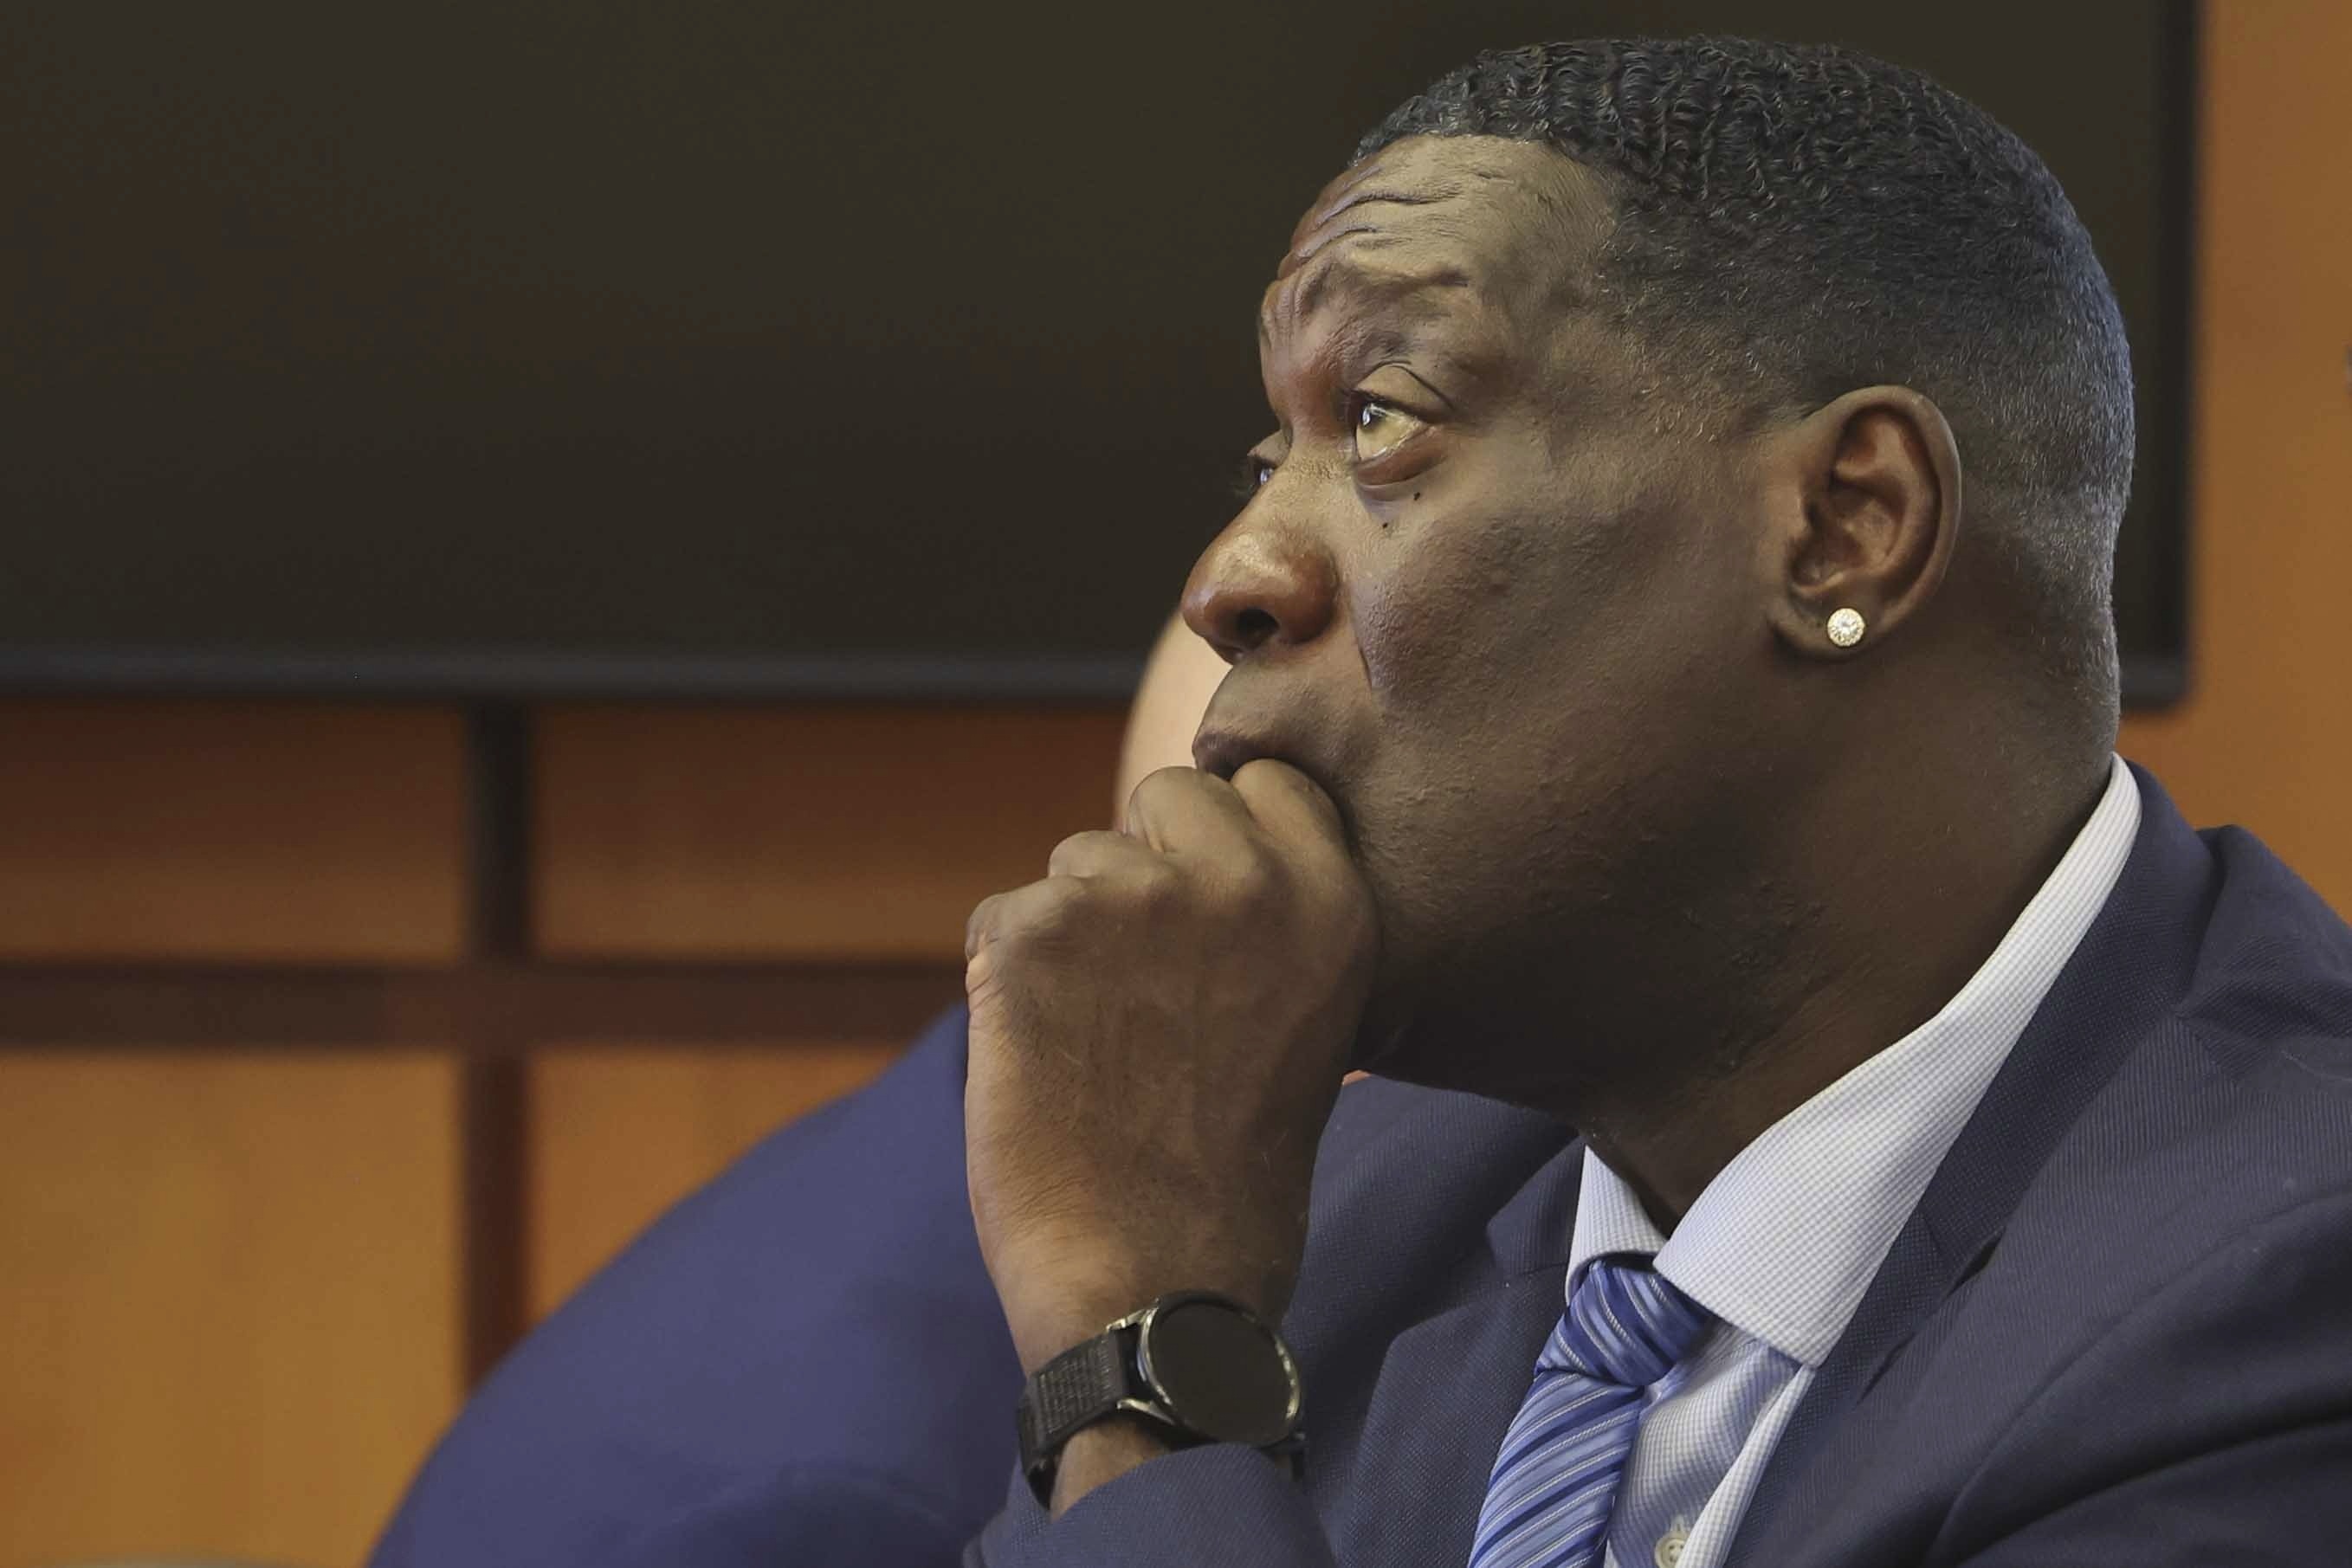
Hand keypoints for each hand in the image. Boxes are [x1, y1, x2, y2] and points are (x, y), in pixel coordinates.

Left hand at [964, 760, 1377, 1379]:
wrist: (1153, 1288)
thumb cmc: (1230, 1178)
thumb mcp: (1306, 1024)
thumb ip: (1269, 924)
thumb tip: (1193, 848)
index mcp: (1331, 904)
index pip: (1268, 781)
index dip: (1223, 832)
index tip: (1206, 890)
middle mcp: (1242, 882)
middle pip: (1166, 794)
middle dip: (1143, 864)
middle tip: (1142, 980)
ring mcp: (1133, 899)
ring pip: (1075, 861)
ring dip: (1072, 933)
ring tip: (1101, 1045)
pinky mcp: (1033, 933)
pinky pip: (1001, 917)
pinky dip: (1005, 980)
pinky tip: (1044, 1060)